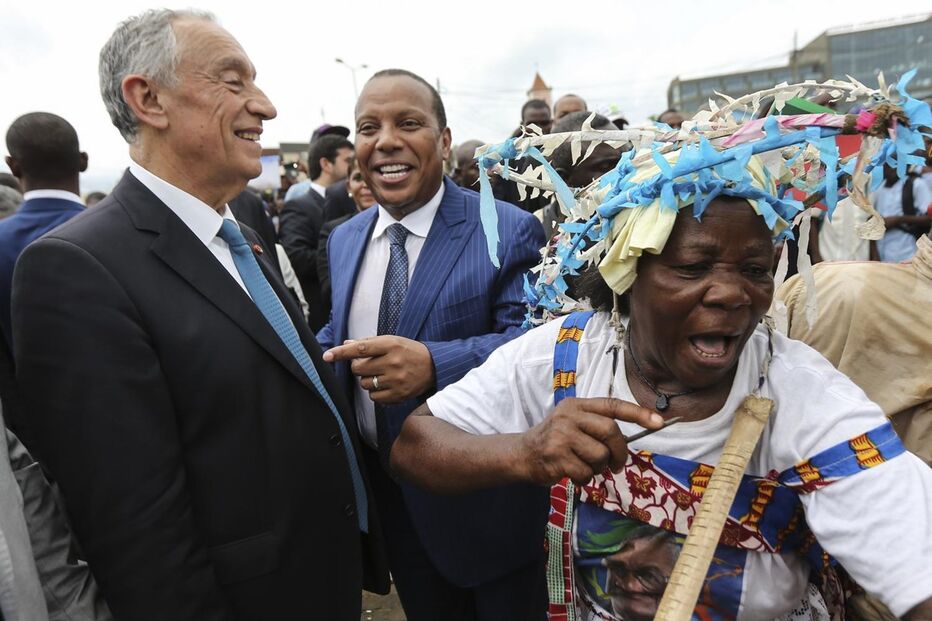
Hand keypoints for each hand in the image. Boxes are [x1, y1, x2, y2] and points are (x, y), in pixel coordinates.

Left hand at [323, 336, 435, 403]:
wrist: (434, 366)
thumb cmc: (409, 351)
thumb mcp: (392, 341)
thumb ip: (369, 342)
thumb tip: (346, 345)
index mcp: (391, 345)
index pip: (360, 348)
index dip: (341, 353)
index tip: (326, 356)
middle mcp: (393, 362)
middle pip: (358, 368)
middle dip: (358, 367)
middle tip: (369, 364)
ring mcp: (396, 380)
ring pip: (364, 384)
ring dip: (367, 380)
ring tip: (381, 374)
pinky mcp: (399, 395)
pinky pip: (374, 397)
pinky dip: (375, 392)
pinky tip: (385, 385)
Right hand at [517, 398, 662, 486]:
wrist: (522, 454)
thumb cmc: (555, 441)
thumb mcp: (573, 424)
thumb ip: (597, 427)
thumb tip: (628, 440)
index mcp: (577, 405)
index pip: (612, 405)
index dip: (638, 413)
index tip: (659, 422)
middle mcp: (569, 416)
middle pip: (611, 431)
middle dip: (620, 452)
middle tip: (618, 465)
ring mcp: (561, 435)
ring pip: (600, 455)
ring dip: (598, 468)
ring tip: (586, 468)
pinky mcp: (556, 456)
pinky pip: (586, 472)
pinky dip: (585, 479)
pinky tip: (573, 474)